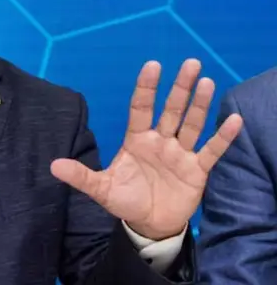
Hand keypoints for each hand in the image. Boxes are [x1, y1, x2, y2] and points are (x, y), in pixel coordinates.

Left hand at [50, 58, 242, 240]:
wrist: (148, 224)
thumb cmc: (125, 200)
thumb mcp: (101, 189)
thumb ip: (81, 176)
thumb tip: (53, 166)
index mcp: (136, 139)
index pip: (141, 108)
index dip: (146, 88)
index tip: (153, 65)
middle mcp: (160, 141)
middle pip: (171, 110)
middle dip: (180, 88)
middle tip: (191, 63)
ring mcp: (179, 153)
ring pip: (191, 124)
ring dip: (200, 105)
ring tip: (207, 82)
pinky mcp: (197, 170)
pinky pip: (211, 150)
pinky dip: (223, 137)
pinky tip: (232, 119)